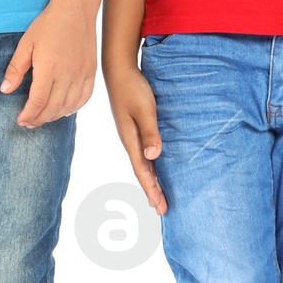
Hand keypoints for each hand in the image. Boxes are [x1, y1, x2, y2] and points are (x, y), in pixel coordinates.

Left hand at [1, 0, 95, 126]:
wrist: (76, 9)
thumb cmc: (48, 24)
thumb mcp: (26, 44)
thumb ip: (16, 69)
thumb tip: (5, 91)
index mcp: (49, 69)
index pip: (38, 102)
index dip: (28, 115)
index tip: (20, 120)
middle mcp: (67, 75)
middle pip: (53, 108)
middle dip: (39, 119)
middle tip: (29, 122)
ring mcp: (82, 74)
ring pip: (69, 106)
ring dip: (54, 116)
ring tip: (43, 117)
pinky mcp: (91, 71)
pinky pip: (84, 97)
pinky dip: (73, 108)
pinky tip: (64, 109)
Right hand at [108, 63, 165, 212]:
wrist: (119, 72)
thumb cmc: (133, 88)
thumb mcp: (144, 108)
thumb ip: (149, 131)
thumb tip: (154, 155)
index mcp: (130, 140)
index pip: (142, 171)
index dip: (151, 189)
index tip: (159, 206)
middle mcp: (130, 141)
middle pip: (142, 172)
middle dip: (152, 191)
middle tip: (162, 210)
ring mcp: (132, 136)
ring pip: (143, 164)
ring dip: (151, 181)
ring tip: (158, 197)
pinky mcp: (136, 129)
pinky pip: (144, 154)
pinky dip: (150, 166)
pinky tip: (156, 168)